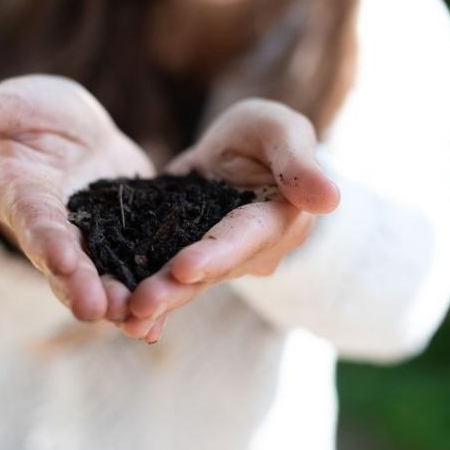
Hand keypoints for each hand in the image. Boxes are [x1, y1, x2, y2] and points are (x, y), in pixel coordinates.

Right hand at [0, 74, 153, 323]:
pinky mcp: (121, 243)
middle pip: (63, 262)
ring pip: (99, 277)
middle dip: (79, 286)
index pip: (32, 218)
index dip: (44, 238)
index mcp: (23, 194)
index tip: (60, 258)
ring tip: (139, 323)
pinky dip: (145, 296)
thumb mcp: (15, 104)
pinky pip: (132, 273)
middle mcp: (51, 229)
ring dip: (116, 302)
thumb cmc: (39, 115)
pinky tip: (158, 326)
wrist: (76, 135)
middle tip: (99, 310)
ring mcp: (88, 240)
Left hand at [119, 98, 340, 341]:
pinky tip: (120, 318)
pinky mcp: (190, 257)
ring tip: (123, 319)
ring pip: (188, 281)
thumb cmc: (267, 134)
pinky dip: (147, 296)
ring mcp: (221, 260)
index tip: (185, 267)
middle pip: (213, 270)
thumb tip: (329, 199)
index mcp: (279, 219)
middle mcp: (252, 250)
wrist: (242, 150)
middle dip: (176, 288)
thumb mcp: (282, 130)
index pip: (246, 238)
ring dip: (158, 300)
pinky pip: (168, 278)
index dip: (217, 253)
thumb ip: (298, 162)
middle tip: (140, 305)